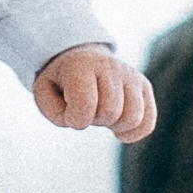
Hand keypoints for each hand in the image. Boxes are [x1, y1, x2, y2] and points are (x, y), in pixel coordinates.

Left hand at [32, 45, 156, 142]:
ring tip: (103, 115)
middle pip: (110, 112)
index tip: (69, 114)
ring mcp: (131, 76)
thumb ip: (55, 112)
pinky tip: (118, 127)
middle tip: (86, 110)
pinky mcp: (144, 86)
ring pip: (134, 118)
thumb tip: (82, 122)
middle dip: (94, 120)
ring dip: (115, 126)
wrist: (80, 59)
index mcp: (82, 66)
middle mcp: (111, 67)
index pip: (85, 103)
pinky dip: (133, 132)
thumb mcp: (45, 94)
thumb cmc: (61, 82)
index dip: (75, 119)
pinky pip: (148, 122)